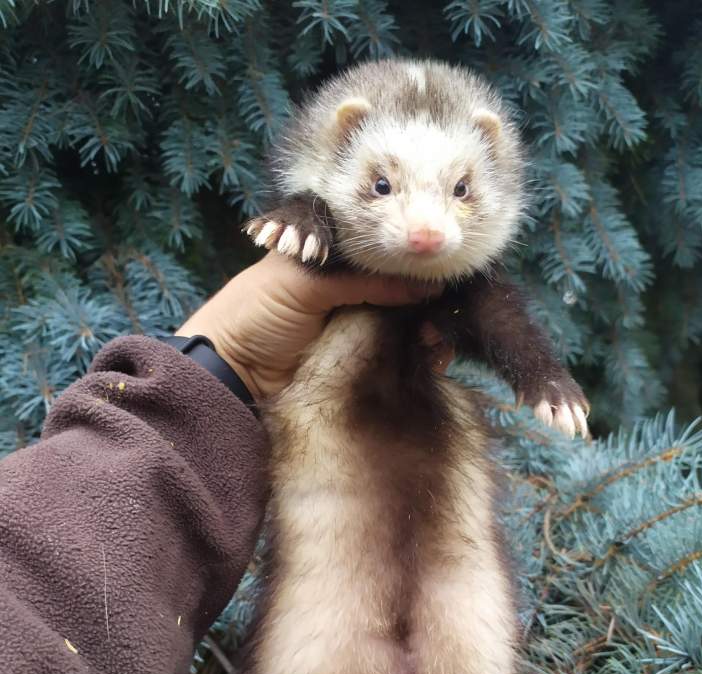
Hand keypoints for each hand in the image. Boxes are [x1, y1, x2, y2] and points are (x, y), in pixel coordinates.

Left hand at [175, 252, 441, 398]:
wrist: (231, 374)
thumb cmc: (255, 313)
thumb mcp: (307, 283)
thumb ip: (364, 281)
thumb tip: (426, 284)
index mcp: (337, 258)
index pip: (389, 252)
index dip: (417, 261)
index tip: (447, 273)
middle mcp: (354, 290)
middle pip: (406, 289)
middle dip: (432, 300)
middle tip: (450, 312)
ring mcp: (360, 327)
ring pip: (409, 325)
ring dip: (431, 332)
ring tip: (440, 342)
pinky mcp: (361, 363)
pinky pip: (400, 358)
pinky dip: (420, 359)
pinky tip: (435, 360)